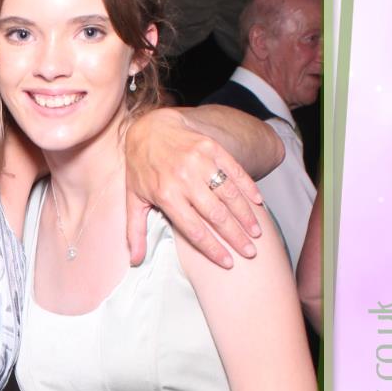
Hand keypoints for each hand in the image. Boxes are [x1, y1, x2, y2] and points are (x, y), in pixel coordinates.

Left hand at [124, 109, 264, 268]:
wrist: (149, 128)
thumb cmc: (141, 168)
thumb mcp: (133, 199)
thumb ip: (135, 231)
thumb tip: (136, 261)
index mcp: (165, 195)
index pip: (193, 229)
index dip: (212, 248)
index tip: (227, 262)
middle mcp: (184, 179)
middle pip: (215, 215)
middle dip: (235, 236)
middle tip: (249, 253)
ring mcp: (200, 161)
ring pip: (228, 194)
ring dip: (245, 216)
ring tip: (257, 233)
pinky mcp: (212, 147)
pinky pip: (234, 170)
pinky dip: (248, 187)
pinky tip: (258, 203)